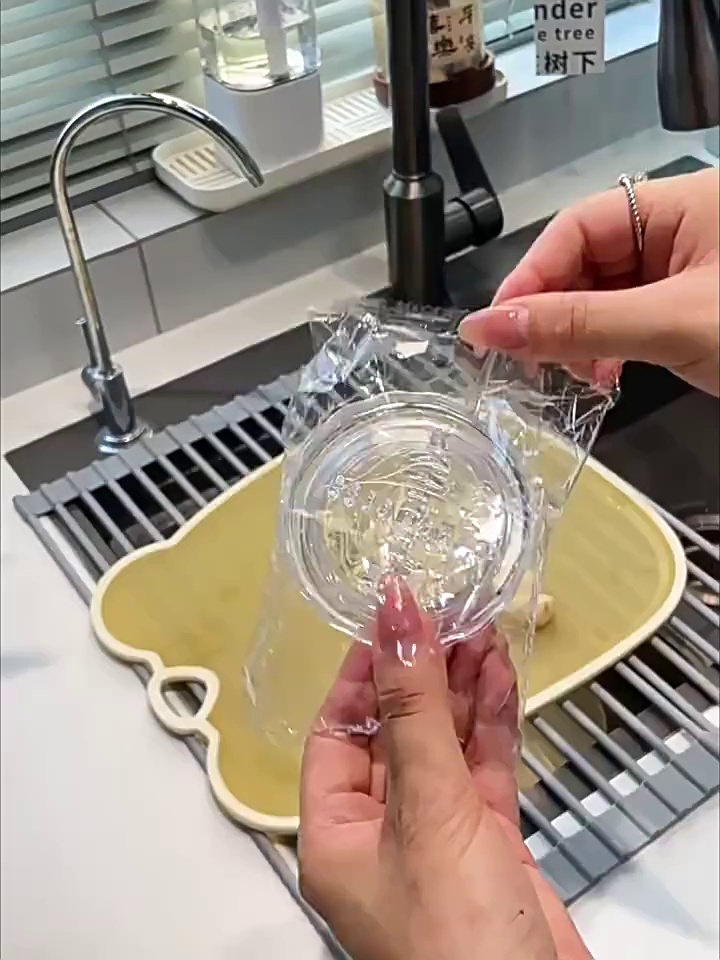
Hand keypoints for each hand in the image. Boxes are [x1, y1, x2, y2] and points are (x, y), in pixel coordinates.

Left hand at [299, 576, 589, 959]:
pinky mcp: (488, 842)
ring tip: (480, 631)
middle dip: (423, 674)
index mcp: (335, 834)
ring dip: (463, 689)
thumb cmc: (457, 941)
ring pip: (444, 743)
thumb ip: (415, 709)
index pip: (337, 731)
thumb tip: (396, 618)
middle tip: (449, 616)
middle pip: (396, 731)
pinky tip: (501, 676)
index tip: (391, 621)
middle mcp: (380, 832)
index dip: (363, 674)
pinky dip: (493, 721)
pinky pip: (483, 766)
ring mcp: (438, 835)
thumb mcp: (428, 808)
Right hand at [459, 169, 719, 394]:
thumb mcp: (671, 323)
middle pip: (585, 263)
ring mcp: (686, 273)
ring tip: (573, 374)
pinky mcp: (689, 312)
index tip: (499, 328)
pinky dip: (605, 350)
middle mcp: (679, 230)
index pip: (576, 227)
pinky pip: (628, 323)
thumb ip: (582, 324)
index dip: (531, 277)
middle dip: (553, 315)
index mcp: (680, 204)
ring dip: (577, 339)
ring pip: (603, 298)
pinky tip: (600, 375)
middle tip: (532, 361)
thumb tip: (489, 327)